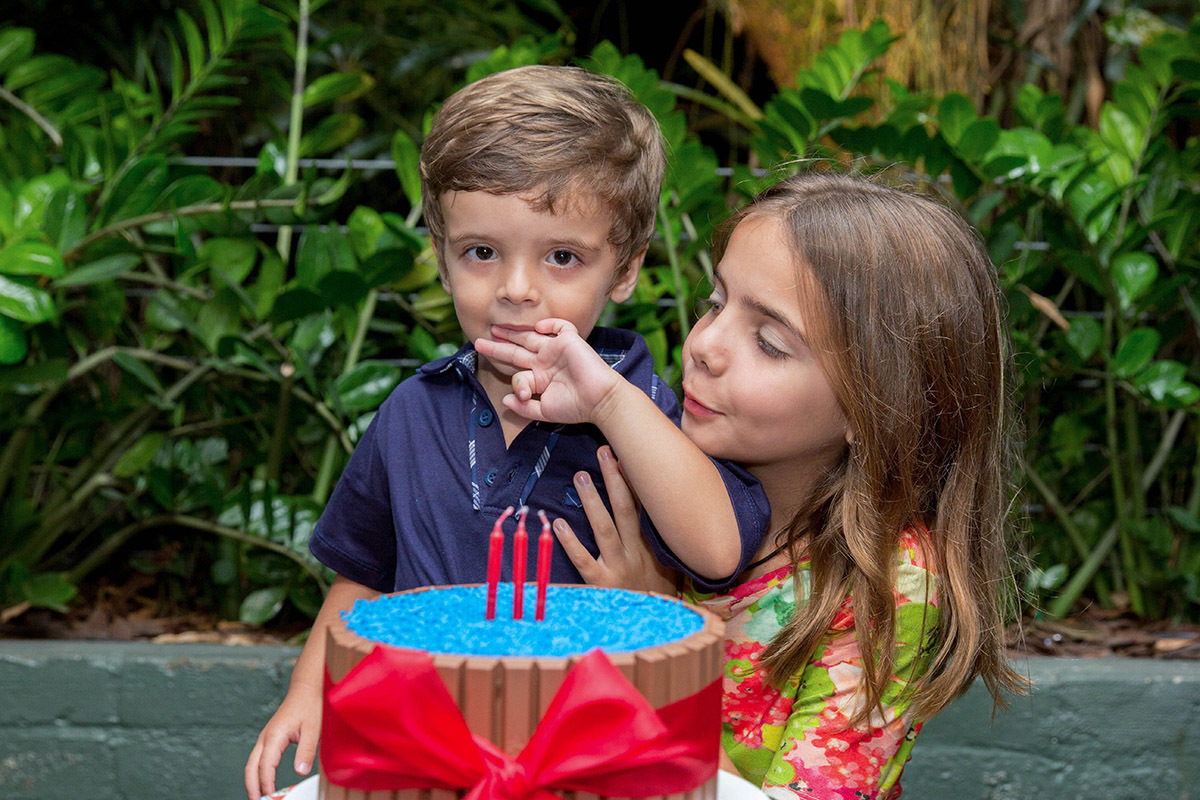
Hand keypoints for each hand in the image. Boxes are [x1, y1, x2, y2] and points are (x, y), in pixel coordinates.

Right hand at [244, 681, 320, 799]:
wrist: (305, 690)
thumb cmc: (309, 707)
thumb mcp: (313, 729)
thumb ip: (306, 751)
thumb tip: (300, 772)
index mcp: (274, 736)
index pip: (266, 766)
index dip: (267, 784)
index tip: (272, 797)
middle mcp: (265, 738)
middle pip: (251, 768)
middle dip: (252, 787)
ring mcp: (265, 738)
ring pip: (252, 764)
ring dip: (253, 782)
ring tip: (259, 798)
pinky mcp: (269, 739)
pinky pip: (258, 759)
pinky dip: (258, 773)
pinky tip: (265, 783)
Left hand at [474, 319, 619, 424]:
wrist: (600, 401)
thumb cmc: (576, 408)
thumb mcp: (544, 412)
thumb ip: (523, 408)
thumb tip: (505, 400)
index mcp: (540, 377)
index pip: (518, 373)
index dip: (515, 383)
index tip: (524, 395)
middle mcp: (546, 361)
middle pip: (517, 350)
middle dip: (498, 346)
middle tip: (479, 341)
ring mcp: (557, 350)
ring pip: (530, 336)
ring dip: (512, 332)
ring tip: (495, 328)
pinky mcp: (570, 341)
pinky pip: (559, 326)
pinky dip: (549, 324)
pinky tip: (538, 328)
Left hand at [554, 445, 677, 593]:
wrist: (654, 629)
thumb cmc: (656, 596)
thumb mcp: (668, 566)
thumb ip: (660, 541)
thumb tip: (657, 512)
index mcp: (652, 545)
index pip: (644, 506)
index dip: (636, 480)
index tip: (628, 455)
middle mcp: (637, 553)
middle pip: (626, 509)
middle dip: (616, 478)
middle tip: (604, 451)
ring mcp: (619, 568)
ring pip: (606, 528)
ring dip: (593, 501)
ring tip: (581, 476)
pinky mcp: (602, 586)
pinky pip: (584, 561)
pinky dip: (570, 542)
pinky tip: (557, 524)